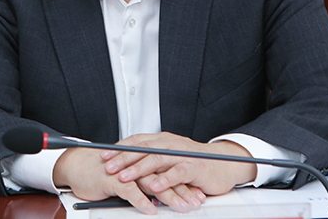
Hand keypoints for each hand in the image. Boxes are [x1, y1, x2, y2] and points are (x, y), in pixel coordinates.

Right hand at [53, 146, 204, 213]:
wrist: (79, 167)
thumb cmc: (104, 173)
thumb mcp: (130, 178)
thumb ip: (146, 183)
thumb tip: (162, 197)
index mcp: (143, 161)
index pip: (168, 171)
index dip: (184, 183)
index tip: (198, 194)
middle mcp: (137, 163)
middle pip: (164, 176)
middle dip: (182, 190)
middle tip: (195, 201)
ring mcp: (125, 170)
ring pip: (151, 182)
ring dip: (167, 195)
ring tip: (180, 206)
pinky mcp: (112, 178)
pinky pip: (129, 190)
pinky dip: (141, 200)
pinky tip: (151, 209)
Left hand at [101, 132, 256, 195]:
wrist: (223, 164)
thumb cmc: (195, 163)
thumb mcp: (169, 158)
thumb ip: (152, 160)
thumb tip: (127, 164)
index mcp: (163, 140)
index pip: (137, 141)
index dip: (120, 148)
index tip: (104, 155)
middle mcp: (171, 144)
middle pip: (143, 149)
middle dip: (123, 158)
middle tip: (108, 167)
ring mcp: (182, 154)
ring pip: (157, 159)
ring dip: (138, 169)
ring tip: (124, 177)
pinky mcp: (194, 167)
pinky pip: (177, 172)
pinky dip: (165, 179)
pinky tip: (154, 186)